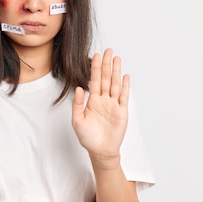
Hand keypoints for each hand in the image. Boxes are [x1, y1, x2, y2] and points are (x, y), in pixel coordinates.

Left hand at [72, 48, 129, 168]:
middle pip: (106, 79)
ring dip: (116, 71)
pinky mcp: (122, 112)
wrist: (100, 151)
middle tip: (108, 50)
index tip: (96, 56)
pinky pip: (124, 96)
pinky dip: (124, 86)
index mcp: (93, 101)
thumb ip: (77, 104)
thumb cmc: (88, 137)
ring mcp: (114, 105)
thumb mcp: (77, 120)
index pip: (94, 80)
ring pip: (115, 84)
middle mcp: (104, 100)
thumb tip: (79, 88)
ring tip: (117, 58)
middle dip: (107, 65)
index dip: (95, 68)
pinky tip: (125, 76)